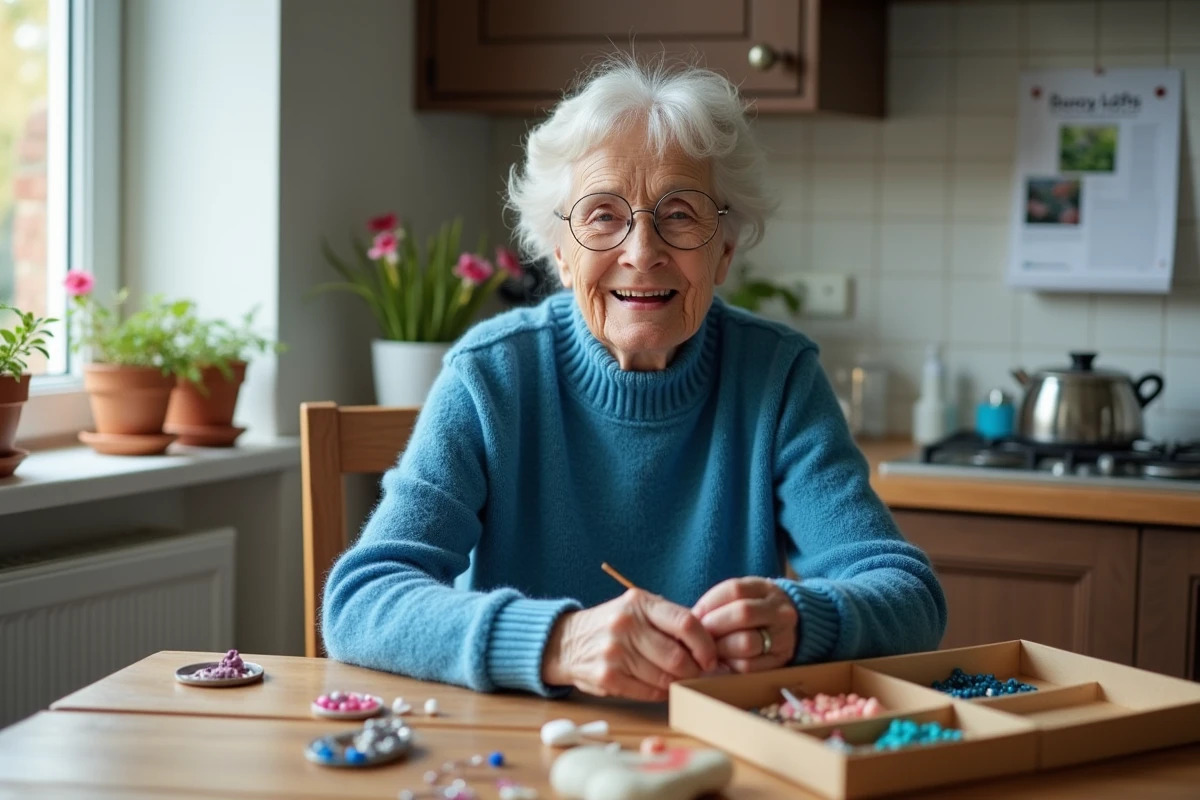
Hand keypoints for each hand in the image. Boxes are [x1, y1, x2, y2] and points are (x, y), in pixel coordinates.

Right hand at [542, 589, 718, 701]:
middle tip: (698, 673)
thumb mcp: (637, 609)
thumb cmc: (613, 625)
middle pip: (677, 656)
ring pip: (664, 678)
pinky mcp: (607, 677)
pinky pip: (648, 692)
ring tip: (678, 679)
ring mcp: (614, 652)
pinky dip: (660, 693)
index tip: (711, 657)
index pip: (686, 623)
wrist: (567, 641)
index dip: (705, 645)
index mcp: (639, 603)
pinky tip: (659, 686)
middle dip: (694, 670)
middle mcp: (625, 625)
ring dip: (677, 683)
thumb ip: (669, 621)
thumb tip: (710, 645)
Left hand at [692, 578, 797, 672]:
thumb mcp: (743, 597)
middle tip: (701, 634)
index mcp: (767, 589)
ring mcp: (783, 637)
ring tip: (711, 648)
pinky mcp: (780, 662)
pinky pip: (749, 666)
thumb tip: (693, 618)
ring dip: (721, 647)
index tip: (695, 614)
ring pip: (746, 642)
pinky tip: (724, 660)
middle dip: (715, 625)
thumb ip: (720, 602)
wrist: (790, 630)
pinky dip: (730, 664)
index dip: (710, 602)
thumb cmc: (755, 612)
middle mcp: (780, 612)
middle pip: (743, 614)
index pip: (735, 590)